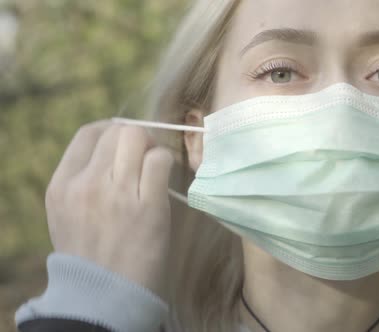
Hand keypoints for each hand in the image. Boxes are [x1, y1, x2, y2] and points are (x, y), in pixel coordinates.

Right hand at [45, 121, 173, 297]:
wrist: (103, 295)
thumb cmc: (90, 255)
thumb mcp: (67, 214)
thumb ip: (82, 182)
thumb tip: (113, 152)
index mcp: (62, 184)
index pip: (89, 133)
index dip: (112, 130)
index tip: (124, 142)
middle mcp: (87, 183)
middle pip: (118, 131)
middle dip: (137, 138)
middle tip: (146, 156)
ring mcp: (118, 193)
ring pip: (139, 138)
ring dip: (152, 148)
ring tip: (155, 168)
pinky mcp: (148, 206)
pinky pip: (160, 161)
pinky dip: (166, 162)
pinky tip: (165, 179)